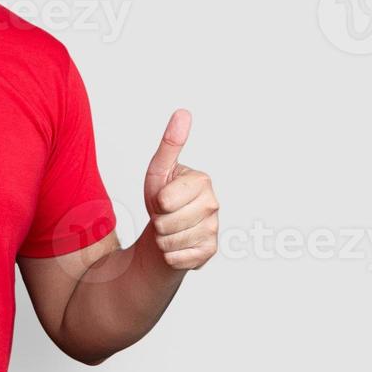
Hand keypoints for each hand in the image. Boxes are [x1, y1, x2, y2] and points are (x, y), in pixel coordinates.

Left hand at [143, 109, 218, 270]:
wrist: (166, 232)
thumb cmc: (163, 199)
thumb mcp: (159, 171)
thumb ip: (170, 144)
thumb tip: (183, 113)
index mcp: (203, 181)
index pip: (166, 200)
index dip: (157, 202)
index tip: (163, 198)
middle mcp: (213, 204)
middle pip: (168, 222)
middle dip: (159, 222)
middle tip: (165, 216)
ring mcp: (213, 229)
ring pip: (172, 241)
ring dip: (163, 239)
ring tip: (169, 230)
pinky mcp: (210, 251)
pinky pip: (178, 258)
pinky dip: (170, 255)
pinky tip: (176, 246)